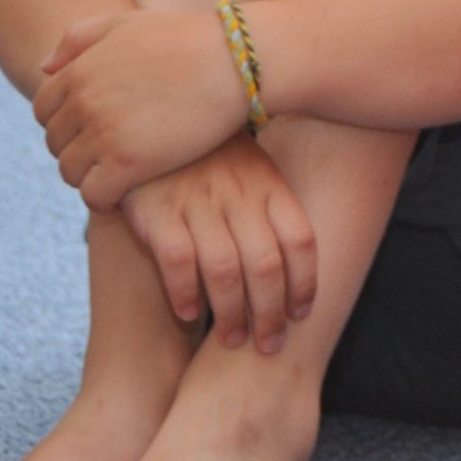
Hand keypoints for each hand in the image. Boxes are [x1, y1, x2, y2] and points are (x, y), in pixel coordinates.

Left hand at [36, 6, 248, 206]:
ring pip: (71, 173)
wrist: (235, 62)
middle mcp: (83, 104)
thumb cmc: (186, 40)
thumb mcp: (127, 24)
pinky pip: (95, 196)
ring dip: (90, 175)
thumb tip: (44, 68)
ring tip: (120, 170)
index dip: (65, 121)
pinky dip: (105, 199)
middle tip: (111, 150)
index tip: (92, 127)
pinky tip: (127, 190)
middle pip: (56, 144)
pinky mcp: (129, 164)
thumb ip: (78, 38)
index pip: (43, 111)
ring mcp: (104, 135)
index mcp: (78, 71)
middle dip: (78, 148)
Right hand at [118, 134, 318, 349]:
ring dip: (232, 314)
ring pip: (224, 270)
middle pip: (266, 266)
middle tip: (270, 347)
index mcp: (268, 184)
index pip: (301, 241)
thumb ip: (271, 207)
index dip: (306, 284)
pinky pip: (177, 261)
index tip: (302, 315)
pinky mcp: (157, 211)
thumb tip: (297, 260)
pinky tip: (190, 313)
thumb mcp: (252, 167)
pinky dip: (185, 293)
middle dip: (272, 315)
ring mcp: (198, 202)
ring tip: (234, 340)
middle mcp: (238, 195)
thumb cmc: (210, 154)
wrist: (154, 114)